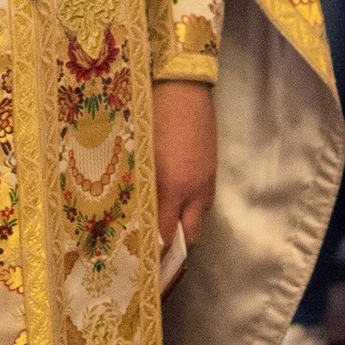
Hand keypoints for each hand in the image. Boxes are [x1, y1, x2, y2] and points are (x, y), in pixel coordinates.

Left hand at [152, 80, 216, 259]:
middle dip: (176, 245)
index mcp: (172, 186)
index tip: (143, 258)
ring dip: (185, 220)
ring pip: (200, 215)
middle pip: (191, 235)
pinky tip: (177, 191)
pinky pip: (205, 196)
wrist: (182, 86)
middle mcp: (194, 189)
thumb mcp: (139, 153)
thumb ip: (139, 184)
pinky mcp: (212, 166)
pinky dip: (193, 202)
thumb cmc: (151, 116)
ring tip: (164, 215)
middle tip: (155, 245)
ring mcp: (207, 178)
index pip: (167, 233)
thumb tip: (131, 208)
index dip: (156, 250)